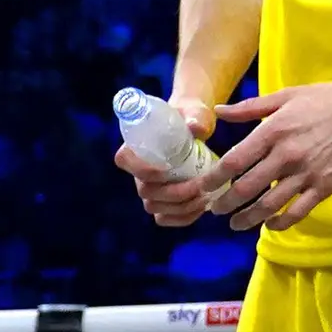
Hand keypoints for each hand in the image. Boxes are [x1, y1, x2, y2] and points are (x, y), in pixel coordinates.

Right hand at [114, 94, 222, 229]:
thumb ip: (196, 117)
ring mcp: (149, 189)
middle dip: (176, 193)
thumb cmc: (190, 116)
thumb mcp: (194, 112)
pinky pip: (165, 219)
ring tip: (206, 196)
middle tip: (202, 185)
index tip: (168, 169)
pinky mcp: (162, 202)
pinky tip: (201, 208)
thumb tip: (196, 127)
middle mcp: (137, 171)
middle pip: (146, 192)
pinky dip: (183, 218)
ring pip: (156, 208)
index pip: (125, 161)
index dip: (143, 170)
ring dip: (182, 208)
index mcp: (135, 145)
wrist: (194, 126)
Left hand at [199, 75, 331, 233]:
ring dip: (248, 218)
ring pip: (269, 205)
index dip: (214, 179)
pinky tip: (269, 225)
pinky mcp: (325, 186)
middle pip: (247, 188)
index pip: (234, 161)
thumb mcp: (285, 97)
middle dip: (226, 204)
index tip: (203, 188)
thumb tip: (218, 111)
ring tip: (236, 224)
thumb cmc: (325, 99)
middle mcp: (286, 155)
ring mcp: (307, 173)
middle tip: (214, 211)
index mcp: (273, 132)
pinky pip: (298, 212)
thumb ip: (249, 108)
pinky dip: (280, 223)